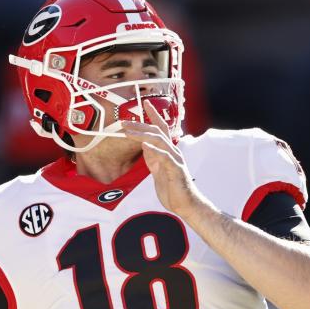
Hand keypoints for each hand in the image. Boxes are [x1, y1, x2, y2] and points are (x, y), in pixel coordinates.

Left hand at [123, 101, 201, 216]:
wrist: (185, 205)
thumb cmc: (172, 188)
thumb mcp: (158, 170)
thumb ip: (152, 157)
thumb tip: (144, 144)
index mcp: (168, 151)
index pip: (161, 128)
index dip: (154, 115)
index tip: (145, 103)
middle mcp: (173, 152)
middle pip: (157, 132)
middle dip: (140, 125)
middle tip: (124, 122)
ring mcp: (175, 160)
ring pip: (160, 141)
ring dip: (143, 135)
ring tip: (128, 132)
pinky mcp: (176, 170)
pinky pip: (165, 157)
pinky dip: (155, 151)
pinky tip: (145, 146)